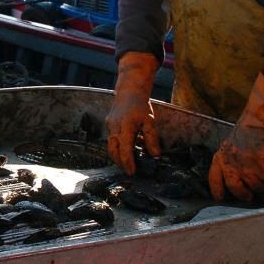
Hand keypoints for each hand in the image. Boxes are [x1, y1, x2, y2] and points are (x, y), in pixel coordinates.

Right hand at [105, 52, 161, 173]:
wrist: (128, 91)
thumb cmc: (140, 105)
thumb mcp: (150, 122)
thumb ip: (151, 139)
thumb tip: (155, 155)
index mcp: (125, 128)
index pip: (125, 150)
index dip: (128, 163)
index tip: (132, 172)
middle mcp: (114, 128)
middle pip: (113, 151)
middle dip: (120, 163)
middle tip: (129, 170)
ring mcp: (110, 126)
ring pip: (110, 147)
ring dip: (117, 156)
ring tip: (127, 162)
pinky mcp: (108, 125)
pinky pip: (111, 140)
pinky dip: (117, 147)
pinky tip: (126, 148)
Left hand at [208, 73, 263, 201]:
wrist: (259, 122)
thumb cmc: (246, 131)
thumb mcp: (230, 146)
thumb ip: (229, 160)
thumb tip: (233, 176)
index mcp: (220, 157)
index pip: (214, 178)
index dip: (217, 190)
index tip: (220, 199)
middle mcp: (230, 163)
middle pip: (234, 188)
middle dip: (242, 195)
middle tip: (249, 198)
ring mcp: (245, 165)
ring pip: (253, 185)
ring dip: (259, 186)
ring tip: (262, 183)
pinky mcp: (259, 165)